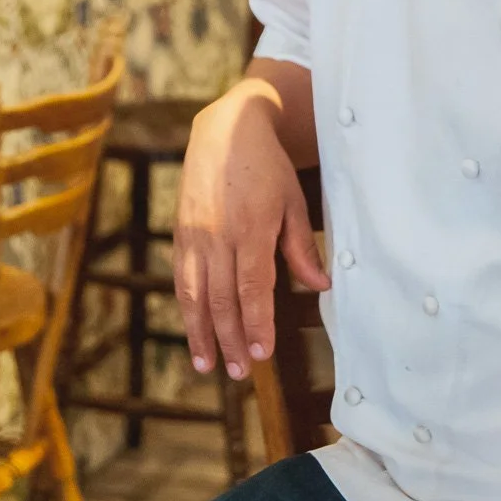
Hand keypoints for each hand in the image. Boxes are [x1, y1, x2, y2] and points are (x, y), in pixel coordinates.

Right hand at [173, 81, 328, 379]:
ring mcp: (194, 234)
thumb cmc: (267, 166)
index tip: (261, 354)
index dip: (256, 323)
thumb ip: (301, 248)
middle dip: (231, 338)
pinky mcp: (180, 233)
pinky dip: (187, 309)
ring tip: (209, 365)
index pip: (252, 287)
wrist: (226, 128)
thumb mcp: (293, 201)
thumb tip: (320, 286)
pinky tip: (194, 330)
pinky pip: (181, 278)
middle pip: (222, 298)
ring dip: (202, 333)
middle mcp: (218, 234)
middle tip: (240, 372)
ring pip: (195, 293)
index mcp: (251, 227)